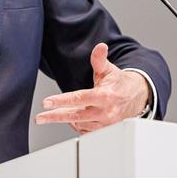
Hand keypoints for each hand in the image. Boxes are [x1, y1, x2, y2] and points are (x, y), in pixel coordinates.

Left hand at [35, 43, 149, 133]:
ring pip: (79, 124)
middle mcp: (105, 112)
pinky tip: (70, 119)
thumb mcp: (108, 69)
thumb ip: (99, 59)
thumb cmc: (119, 83)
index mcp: (105, 96)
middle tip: (40, 118)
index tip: (46, 103)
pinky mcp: (105, 131)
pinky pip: (85, 131)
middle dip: (55, 116)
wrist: (136, 98)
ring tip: (53, 115)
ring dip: (65, 119)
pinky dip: (76, 124)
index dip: (61, 101)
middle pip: (75, 116)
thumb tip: (100, 47)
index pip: (79, 99)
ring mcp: (105, 124)